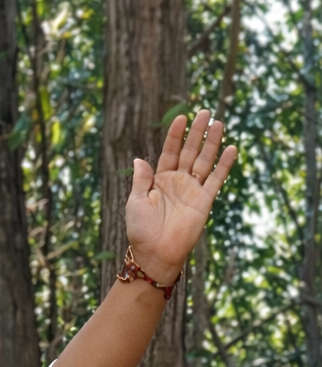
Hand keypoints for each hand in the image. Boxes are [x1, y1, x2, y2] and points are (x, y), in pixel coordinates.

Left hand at [124, 109, 237, 283]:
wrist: (155, 254)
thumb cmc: (141, 231)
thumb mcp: (136, 202)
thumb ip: (141, 180)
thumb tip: (139, 160)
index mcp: (160, 181)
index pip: (170, 152)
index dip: (176, 136)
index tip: (182, 117)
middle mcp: (178, 182)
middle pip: (190, 152)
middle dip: (197, 133)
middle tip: (205, 112)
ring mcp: (192, 190)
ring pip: (204, 161)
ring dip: (211, 143)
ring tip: (218, 123)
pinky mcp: (204, 201)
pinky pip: (216, 179)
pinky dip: (224, 165)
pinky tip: (231, 148)